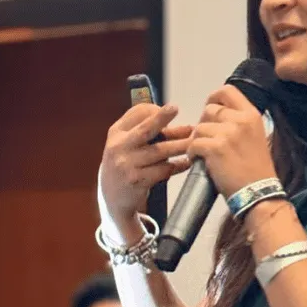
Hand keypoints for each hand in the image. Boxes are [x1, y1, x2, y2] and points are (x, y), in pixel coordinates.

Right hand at [100, 103, 192, 223]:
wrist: (112, 197)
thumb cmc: (125, 164)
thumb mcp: (127, 144)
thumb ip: (147, 132)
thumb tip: (179, 124)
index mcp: (116, 133)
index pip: (135, 114)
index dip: (155, 110)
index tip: (171, 109)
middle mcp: (119, 146)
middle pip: (144, 129)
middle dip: (161, 118)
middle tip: (175, 109)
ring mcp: (127, 164)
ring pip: (160, 151)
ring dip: (180, 145)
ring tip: (194, 141)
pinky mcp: (137, 180)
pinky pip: (163, 170)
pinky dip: (178, 165)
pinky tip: (187, 163)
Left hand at [188, 86, 276, 198]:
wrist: (258, 192)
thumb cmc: (256, 169)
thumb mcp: (256, 136)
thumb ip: (240, 122)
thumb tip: (217, 115)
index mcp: (251, 115)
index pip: (227, 91)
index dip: (214, 98)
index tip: (210, 110)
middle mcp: (240, 120)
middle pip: (209, 110)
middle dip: (204, 125)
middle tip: (208, 140)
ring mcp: (228, 134)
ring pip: (199, 128)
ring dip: (198, 141)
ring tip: (205, 154)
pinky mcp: (215, 148)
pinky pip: (193, 144)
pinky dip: (192, 153)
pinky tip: (199, 161)